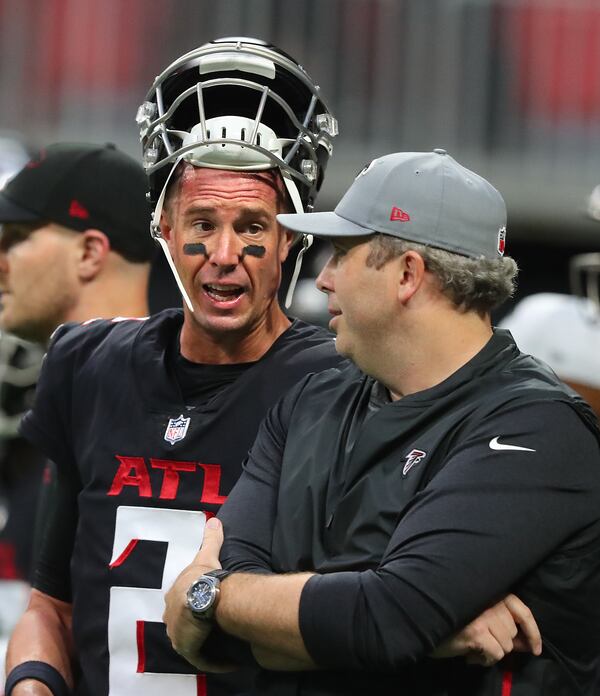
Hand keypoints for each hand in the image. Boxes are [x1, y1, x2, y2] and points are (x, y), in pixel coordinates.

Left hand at [163, 517, 233, 671]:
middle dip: (192, 623)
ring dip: (200, 640)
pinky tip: (225, 661)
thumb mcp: (207, 555)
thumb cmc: (203, 576)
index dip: (191, 602)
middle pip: (180, 621)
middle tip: (212, 623)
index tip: (204, 603)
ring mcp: (178, 635)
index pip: (180, 600)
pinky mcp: (188, 650)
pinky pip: (200, 657)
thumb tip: (214, 520)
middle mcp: (171, 617)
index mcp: (173, 596)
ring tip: (218, 640)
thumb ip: (211, 539)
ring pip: (188, 639)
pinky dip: (211, 659)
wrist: (202, 597)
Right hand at [431, 594, 541, 665]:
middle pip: (512, 633)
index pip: (522, 611)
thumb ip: (502, 624)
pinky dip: (485, 660)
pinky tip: (470, 656)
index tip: (535, 649)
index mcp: (492, 591)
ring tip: (474, 648)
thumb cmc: (450, 617)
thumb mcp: (478, 615)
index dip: (533, 632)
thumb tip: (526, 644)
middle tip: (485, 645)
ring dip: (492, 652)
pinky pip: (496, 654)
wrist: (421, 621)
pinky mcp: (477, 632)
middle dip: (502, 643)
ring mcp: (484, 616)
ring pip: (506, 646)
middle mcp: (490, 600)